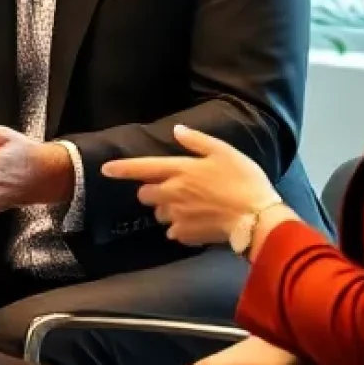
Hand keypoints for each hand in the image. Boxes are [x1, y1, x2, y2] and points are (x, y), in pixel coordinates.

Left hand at [102, 124, 283, 245]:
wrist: (258, 218)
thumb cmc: (243, 181)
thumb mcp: (224, 152)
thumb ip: (197, 141)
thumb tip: (176, 130)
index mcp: (179, 171)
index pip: (141, 168)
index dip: (121, 168)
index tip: (105, 169)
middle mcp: (171, 194)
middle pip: (145, 194)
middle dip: (152, 192)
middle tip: (174, 189)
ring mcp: (176, 216)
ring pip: (158, 213)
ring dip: (166, 210)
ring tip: (189, 207)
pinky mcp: (185, 235)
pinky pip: (173, 231)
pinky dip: (180, 227)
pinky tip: (197, 223)